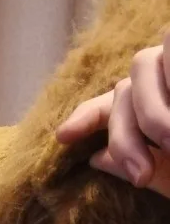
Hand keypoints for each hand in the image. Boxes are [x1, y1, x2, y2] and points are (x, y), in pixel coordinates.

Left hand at [55, 32, 169, 198]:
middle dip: (125, 137)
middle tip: (142, 176)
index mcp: (147, 108)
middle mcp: (156, 80)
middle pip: (121, 93)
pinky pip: (168, 47)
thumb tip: (96, 158)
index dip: (85, 118)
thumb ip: (135, 164)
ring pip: (139, 67)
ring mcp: (168, 61)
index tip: (63, 136)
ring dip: (151, 112)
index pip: (107, 107)